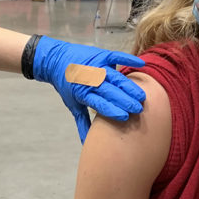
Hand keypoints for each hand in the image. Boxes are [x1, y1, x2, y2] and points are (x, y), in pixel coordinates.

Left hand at [31, 36, 145, 141]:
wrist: (56, 60)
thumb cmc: (68, 86)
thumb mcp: (73, 105)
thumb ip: (82, 123)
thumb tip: (86, 144)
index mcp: (82, 93)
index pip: (100, 103)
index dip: (112, 110)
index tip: (125, 117)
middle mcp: (90, 79)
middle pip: (110, 91)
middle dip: (125, 100)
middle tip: (138, 109)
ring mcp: (96, 66)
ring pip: (116, 77)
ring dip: (129, 86)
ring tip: (141, 96)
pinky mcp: (101, 55)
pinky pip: (116, 57)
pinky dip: (128, 59)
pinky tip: (142, 64)